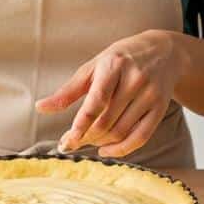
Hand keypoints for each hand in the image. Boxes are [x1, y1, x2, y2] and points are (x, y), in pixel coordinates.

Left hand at [35, 30, 184, 157]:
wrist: (163, 52)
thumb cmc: (120, 59)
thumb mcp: (93, 67)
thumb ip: (68, 90)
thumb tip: (40, 107)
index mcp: (114, 65)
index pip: (97, 100)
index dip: (81, 123)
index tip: (67, 140)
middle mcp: (135, 79)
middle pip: (107, 121)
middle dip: (85, 137)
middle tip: (70, 143)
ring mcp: (150, 95)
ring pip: (121, 131)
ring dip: (99, 143)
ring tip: (86, 141)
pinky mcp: (160, 108)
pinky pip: (140, 137)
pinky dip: (121, 150)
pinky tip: (105, 150)